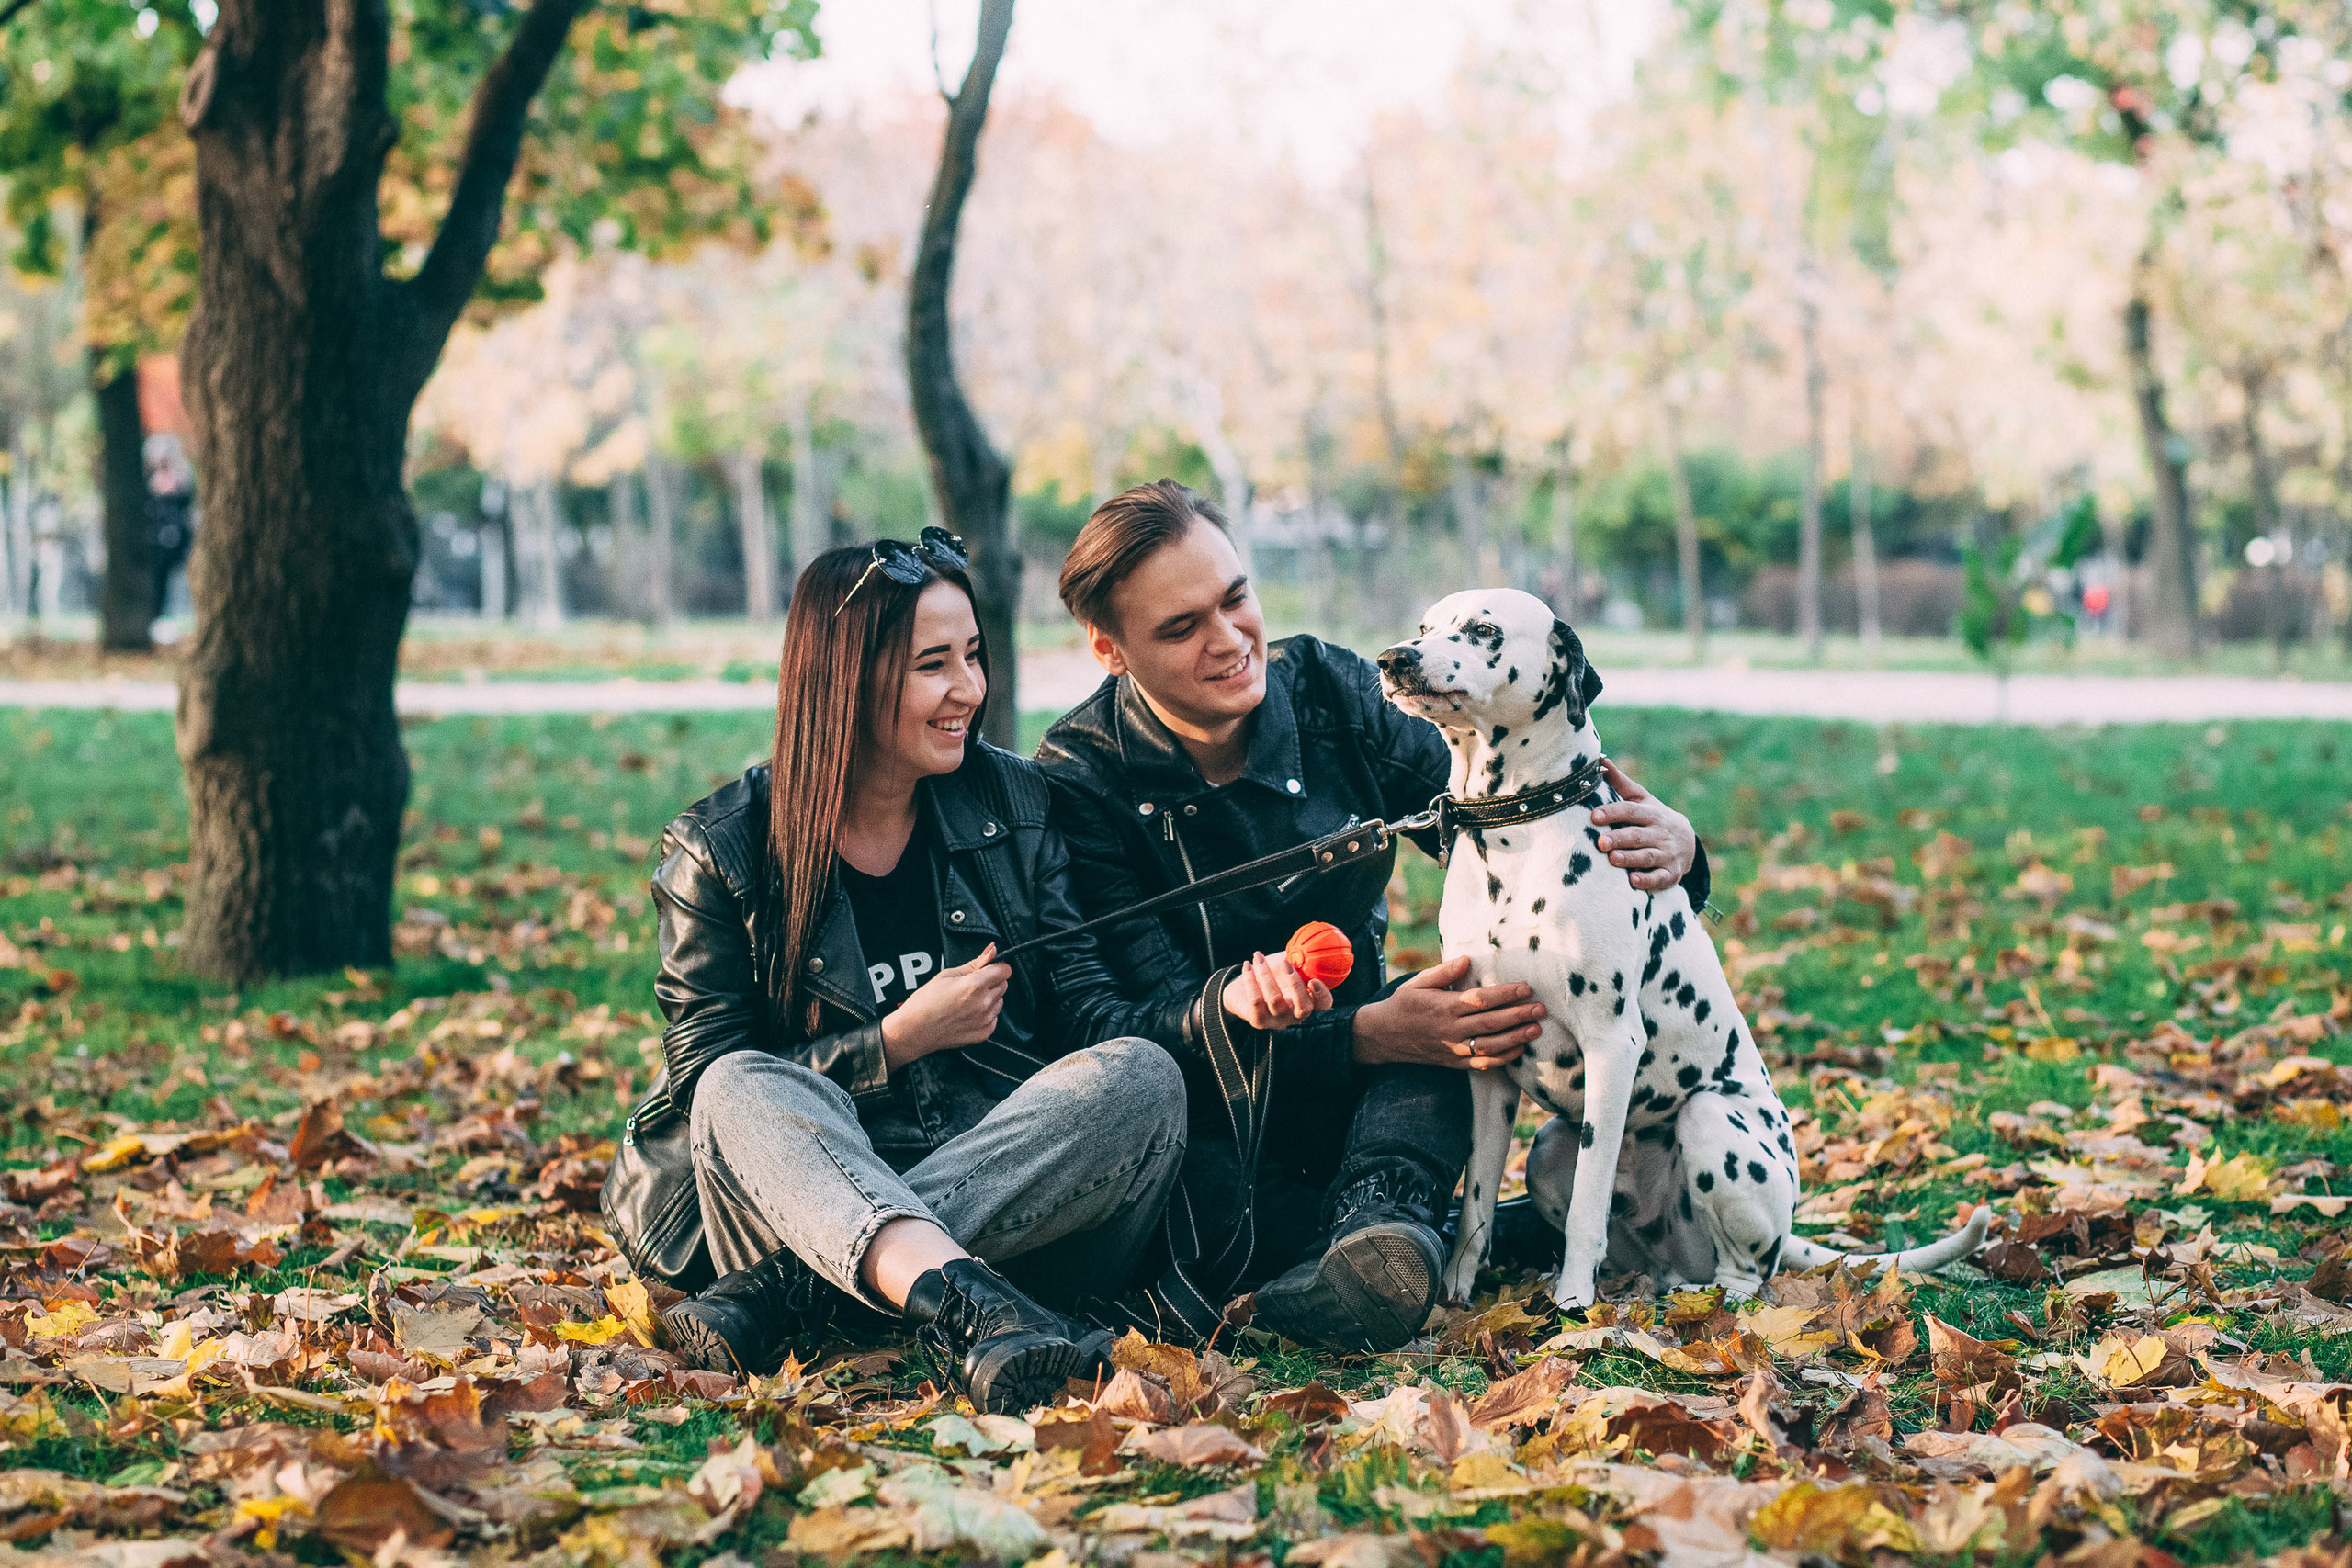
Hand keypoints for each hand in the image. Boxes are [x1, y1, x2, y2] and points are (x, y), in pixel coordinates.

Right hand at [881, 945, 1009, 1067]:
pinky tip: (967, 1014)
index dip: (996, 967)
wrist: (914, 1030)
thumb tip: (993, 950)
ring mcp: (985, 1020)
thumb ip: (975, 963)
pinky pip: (994, 1018)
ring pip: (1000, 1001)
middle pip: (1003, 984)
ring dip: (989, 998)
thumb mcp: (948, 975)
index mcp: (975, 985)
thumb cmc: (926, 1001)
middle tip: (970, 986)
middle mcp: (984, 1003)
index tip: (987, 969)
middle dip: (991, 982)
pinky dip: (985, 1014)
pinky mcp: (984, 1033)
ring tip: (966, 1001)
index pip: (1005, 970)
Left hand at [1222, 951, 1332, 1031]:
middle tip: (1285, 963)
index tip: (1314, 980)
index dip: (1322, 994)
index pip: (1324, 1004)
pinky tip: (1247, 965)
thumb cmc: (1269, 974)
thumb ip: (1296, 958)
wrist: (1240, 990)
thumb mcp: (1283, 964)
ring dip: (1266, 973)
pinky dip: (1250, 980)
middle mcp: (1295, 1015)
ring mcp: (1277, 1021)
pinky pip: (1256, 1001)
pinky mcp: (1259, 1022)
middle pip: (1303, 1008)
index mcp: (1308, 1000)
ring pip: (1275, 999)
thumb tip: (1304, 945)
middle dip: (1295, 984)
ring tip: (1258, 957)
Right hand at [1352, 956, 1545, 1069]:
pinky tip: (1519, 1049)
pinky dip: (1503, 1059)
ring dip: (1515, 1038)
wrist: (1385, 1036)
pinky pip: (1482, 1064)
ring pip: (1490, 1046)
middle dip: (1518, 1015)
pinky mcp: (1454, 1063)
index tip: (1526, 987)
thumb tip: (1466, 959)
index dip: (1505, 994)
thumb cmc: (1404, 1003)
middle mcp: (1450, 1030)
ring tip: (1536, 1029)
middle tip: (1541, 1008)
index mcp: (1444, 1007)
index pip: (1480, 1000)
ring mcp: (1453, 1049)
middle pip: (1490, 1023)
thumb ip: (1443, 972)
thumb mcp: (1417, 982)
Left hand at [1591, 758, 1697, 893]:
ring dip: (1631, 858)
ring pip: (1648, 856)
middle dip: (1620, 838)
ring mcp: (1667, 854)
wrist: (1688, 842)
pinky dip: (1648, 880)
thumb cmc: (1654, 818)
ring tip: (1613, 859)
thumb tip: (1600, 760)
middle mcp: (1660, 833)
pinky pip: (1660, 878)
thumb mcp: (1642, 800)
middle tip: (1600, 842)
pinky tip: (1634, 882)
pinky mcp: (1671, 874)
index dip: (1613, 813)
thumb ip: (1621, 783)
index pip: (1631, 811)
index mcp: (1651, 813)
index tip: (1594, 816)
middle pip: (1638, 835)